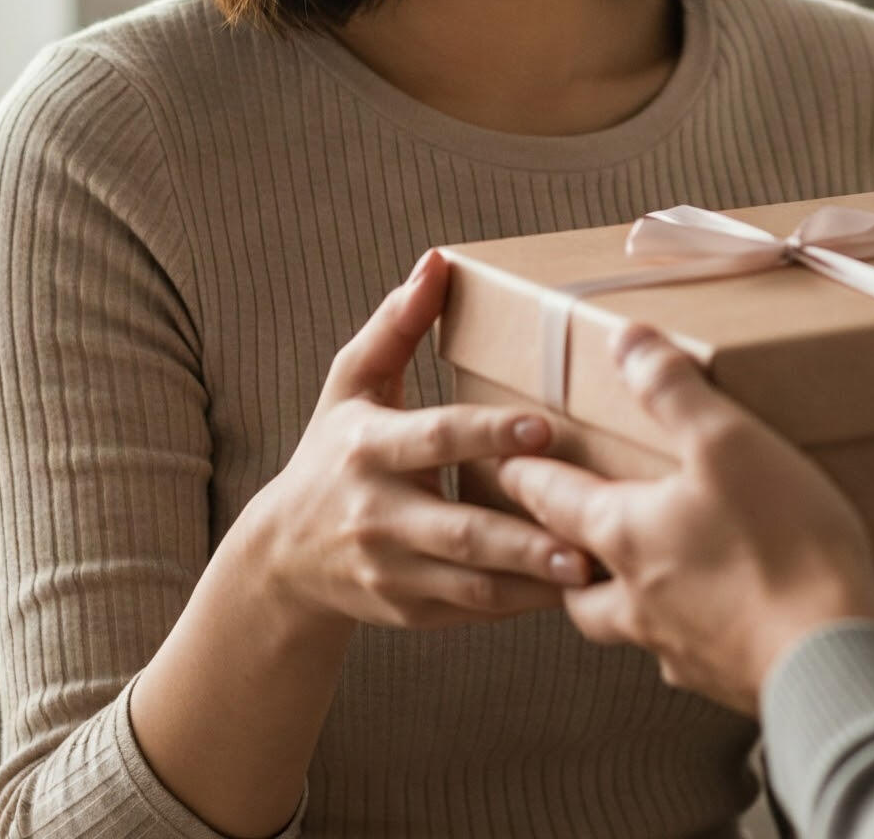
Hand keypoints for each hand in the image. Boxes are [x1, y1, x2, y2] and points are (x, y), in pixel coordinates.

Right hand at [246, 251, 590, 633]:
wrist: (281, 557)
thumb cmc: (333, 450)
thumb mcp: (351, 383)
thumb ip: (396, 324)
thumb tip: (438, 261)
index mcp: (369, 448)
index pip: (436, 438)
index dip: (489, 434)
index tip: (542, 428)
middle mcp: (378, 515)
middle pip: (460, 529)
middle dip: (524, 532)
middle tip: (590, 525)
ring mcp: (391, 571)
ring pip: (471, 583)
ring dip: (532, 579)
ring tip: (591, 569)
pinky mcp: (408, 611)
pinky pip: (471, 610)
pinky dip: (519, 603)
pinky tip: (570, 592)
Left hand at [497, 324, 873, 713]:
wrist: (828, 660)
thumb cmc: (778, 544)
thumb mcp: (728, 442)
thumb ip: (673, 389)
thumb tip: (624, 340)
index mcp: (625, 537)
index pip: (553, 503)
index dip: (525, 479)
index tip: (501, 468)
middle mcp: (636, 601)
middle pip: (575, 585)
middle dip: (564, 558)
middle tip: (567, 536)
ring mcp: (678, 647)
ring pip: (628, 625)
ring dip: (622, 600)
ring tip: (648, 573)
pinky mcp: (723, 677)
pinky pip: (688, 651)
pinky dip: (689, 627)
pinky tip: (721, 610)